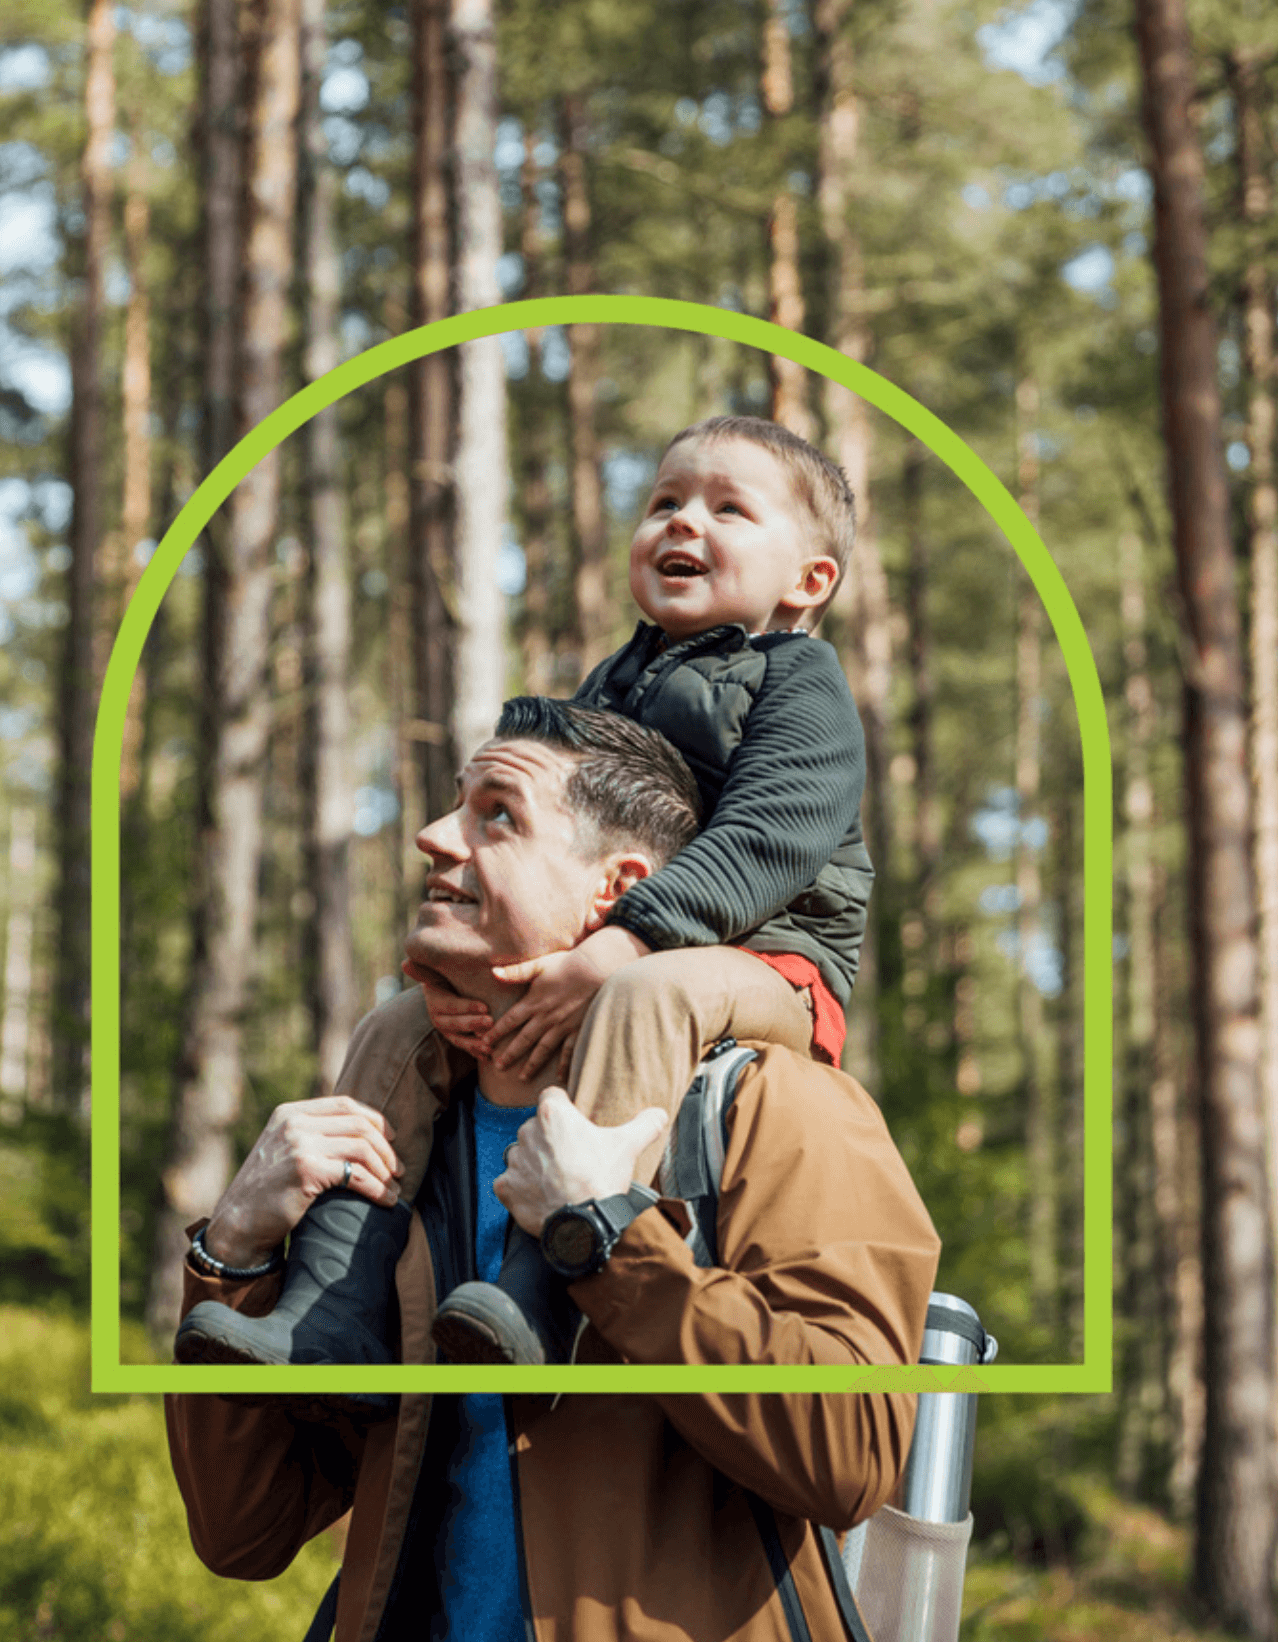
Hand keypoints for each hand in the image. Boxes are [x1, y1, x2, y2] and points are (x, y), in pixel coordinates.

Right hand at [202, 1096, 403, 1268]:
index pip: (346, 1104)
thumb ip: (311, 1134)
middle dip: (386, 1148)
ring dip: (385, 1169)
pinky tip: (385, 1200)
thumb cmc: (266, 1192)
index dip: (375, 1120)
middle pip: (359, 1125)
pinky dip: (377, 1188)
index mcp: (290, 1113)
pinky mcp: (306, 1170)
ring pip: (362, 1148)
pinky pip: (356, 1175)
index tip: (391, 1139)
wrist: (238, 1223)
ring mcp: (299, 1145)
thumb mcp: (283, 1149)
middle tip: (399, 1169)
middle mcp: (294, 1124)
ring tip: (395, 1187)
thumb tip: (361, 1133)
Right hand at [402, 957, 491, 1056]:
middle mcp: (437, 1018)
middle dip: (473, 1024)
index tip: (485, 1007)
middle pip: (454, 1024)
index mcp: (434, 1000)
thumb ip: (427, 967)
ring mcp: (446, 1031)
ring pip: (459, 1040)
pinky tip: (488, 1057)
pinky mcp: (456, 1038)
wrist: (452, 984)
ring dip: (474, 1045)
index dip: (466, 1006)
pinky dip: (476, 1054)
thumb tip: (405, 963)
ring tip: (490, 1048)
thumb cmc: (451, 972)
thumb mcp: (441, 968)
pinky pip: (465, 1048)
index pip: (450, 1005)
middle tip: (491, 1023)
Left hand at [485, 926, 650, 1076]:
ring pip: (543, 1049)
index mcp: (534, 1002)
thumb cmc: (568, 963)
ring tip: (522, 1078)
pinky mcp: (579, 1029)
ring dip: (532, 1064)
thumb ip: (516, 972)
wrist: (598, 969)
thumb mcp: (539, 964)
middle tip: (498, 1067)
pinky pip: (569, 1051)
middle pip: (524, 1039)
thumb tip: (493, 972)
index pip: (510, 1020)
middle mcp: (546, 1017)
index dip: (496, 1032)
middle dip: (510, 1054)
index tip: (484, 1042)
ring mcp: (563, 1026)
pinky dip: (564, 1065)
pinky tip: (559, 1077)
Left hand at [493, 1086, 668, 1235]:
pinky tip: (542, 1197)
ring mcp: (514, 1161)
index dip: (564, 1109)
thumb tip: (660, 1113)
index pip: (552, 1096)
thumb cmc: (602, 1180)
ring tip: (558, 1181)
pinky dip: (522, 1189)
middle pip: (537, 1127)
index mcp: (553, 1114)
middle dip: (550, 1140)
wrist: (583, 1226)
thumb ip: (645, 1124)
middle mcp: (527, 1132)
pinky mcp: (505, 1187)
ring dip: (536, 1164)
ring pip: (523, 1155)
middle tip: (572, 1159)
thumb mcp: (628, 1146)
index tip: (574, 1125)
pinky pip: (510, 1182)